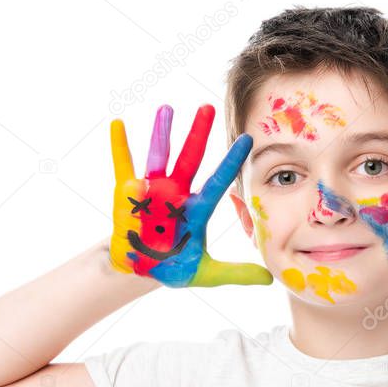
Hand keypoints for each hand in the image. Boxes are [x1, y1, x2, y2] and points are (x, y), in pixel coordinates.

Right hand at [109, 104, 272, 286]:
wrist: (140, 271)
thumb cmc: (173, 266)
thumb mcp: (207, 273)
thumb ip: (236, 273)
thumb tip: (270, 279)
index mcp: (197, 208)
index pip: (219, 181)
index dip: (231, 161)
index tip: (248, 139)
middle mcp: (176, 194)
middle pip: (190, 158)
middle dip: (198, 134)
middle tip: (208, 107)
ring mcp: (151, 191)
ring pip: (159, 156)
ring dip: (161, 133)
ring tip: (167, 108)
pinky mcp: (126, 194)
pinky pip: (123, 166)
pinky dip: (120, 146)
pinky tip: (117, 124)